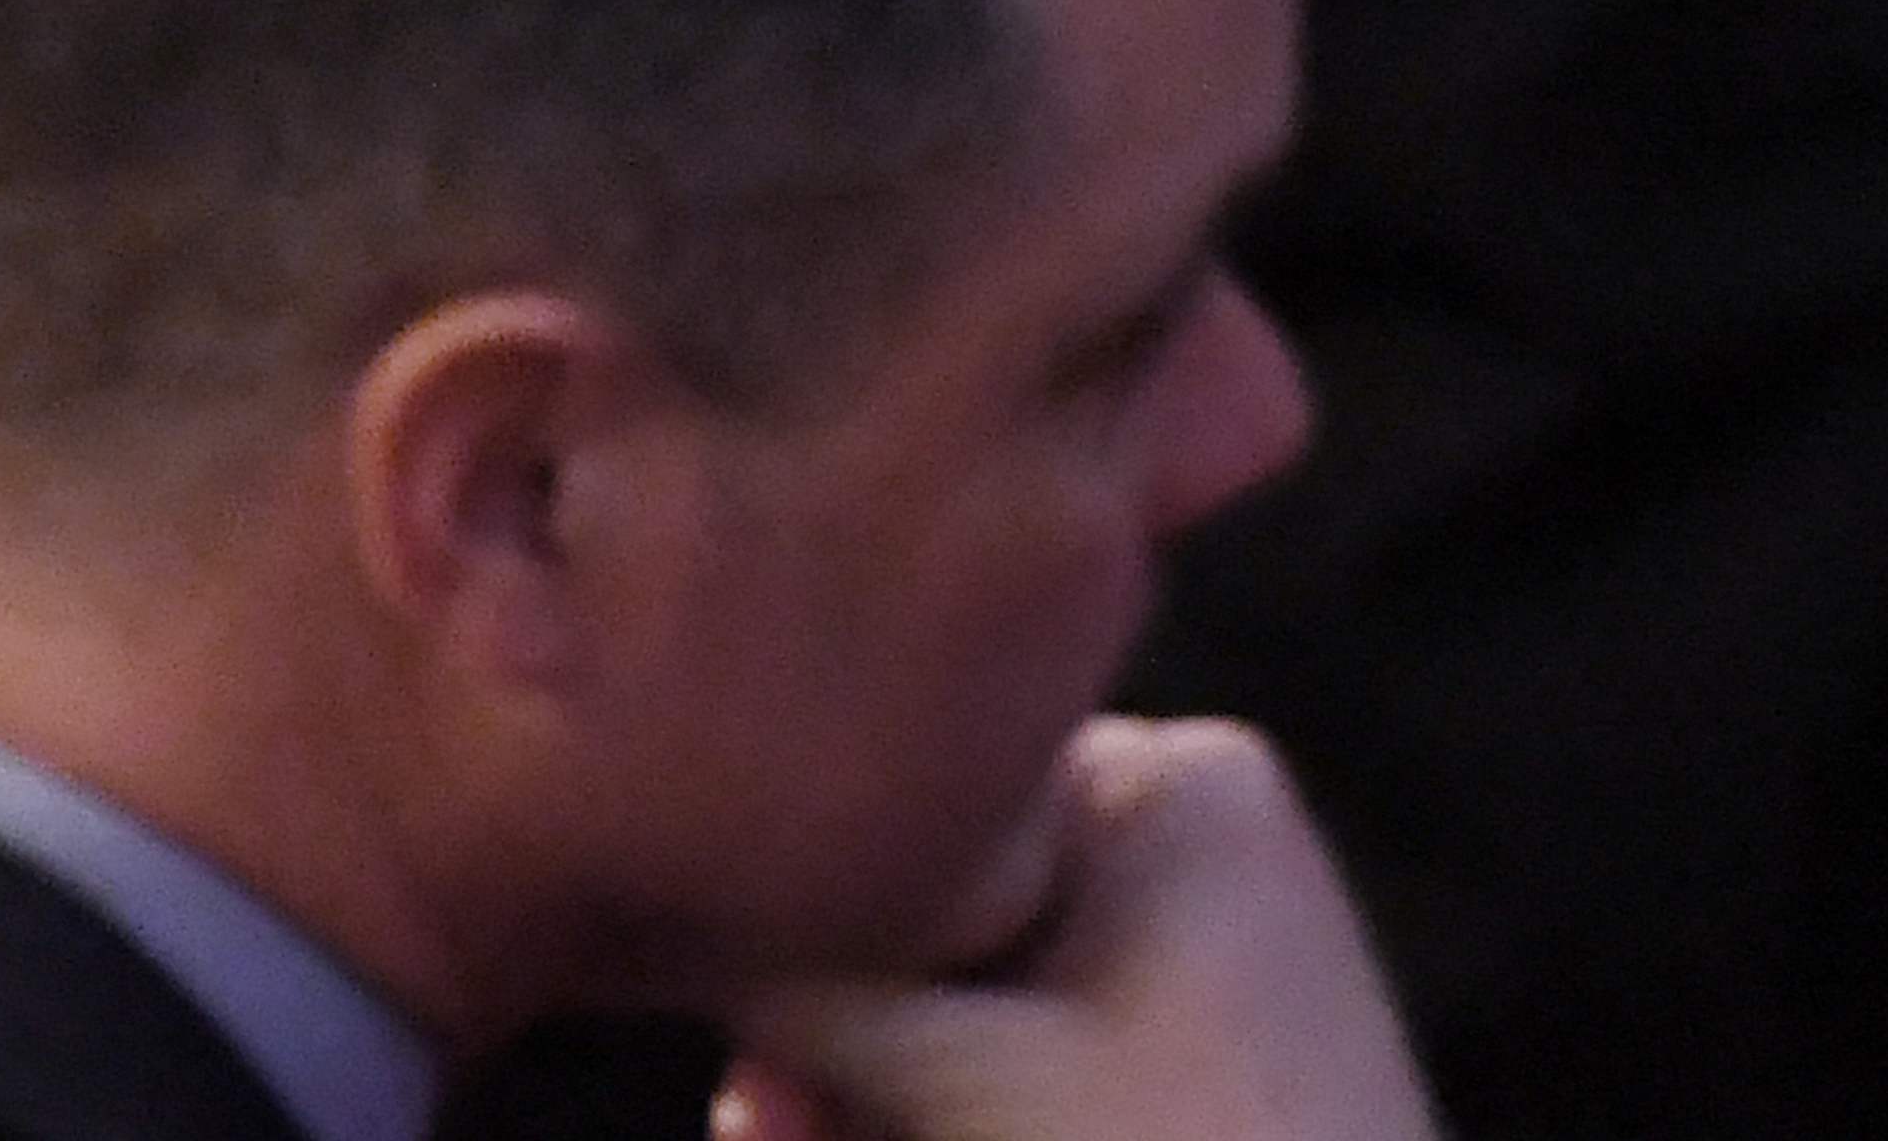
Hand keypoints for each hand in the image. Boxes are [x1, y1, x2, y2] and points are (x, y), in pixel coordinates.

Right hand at [719, 724, 1434, 1140]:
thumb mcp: (956, 1078)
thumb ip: (800, 984)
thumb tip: (668, 918)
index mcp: (1181, 781)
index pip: (937, 791)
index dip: (826, 903)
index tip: (748, 1022)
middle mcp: (1206, 836)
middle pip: (951, 907)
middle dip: (839, 1033)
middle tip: (763, 1130)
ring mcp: (1220, 952)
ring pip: (982, 1000)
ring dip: (874, 1092)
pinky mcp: (1211, 1059)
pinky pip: (1045, 1060)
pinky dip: (953, 1119)